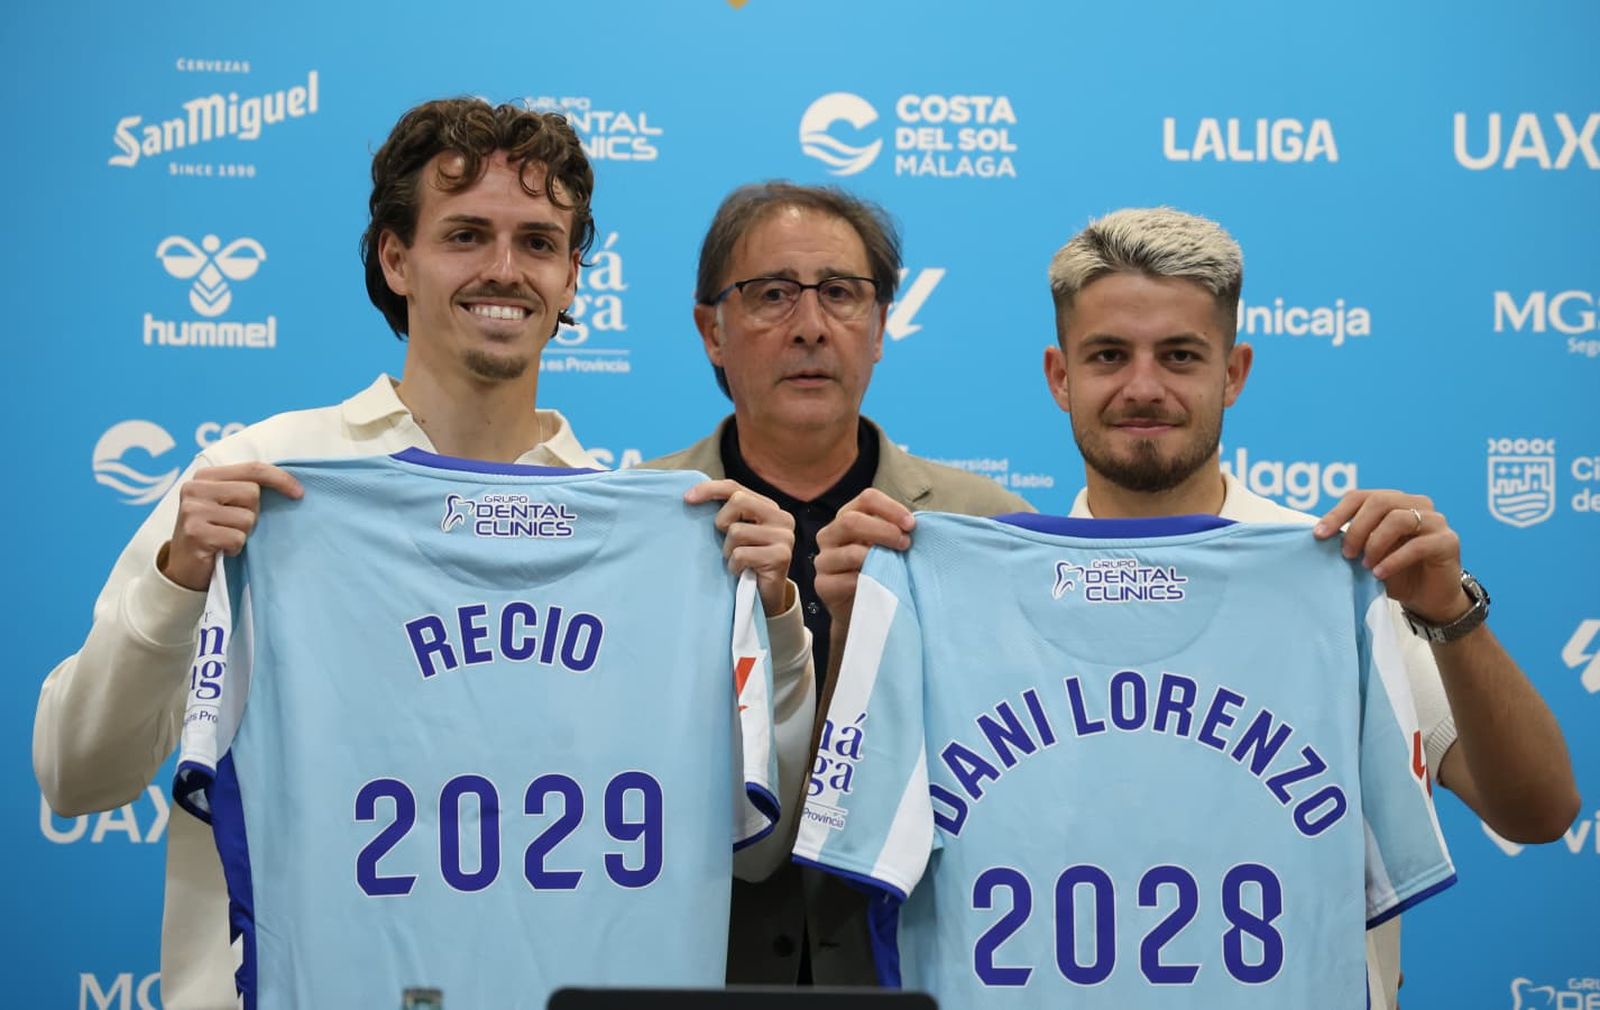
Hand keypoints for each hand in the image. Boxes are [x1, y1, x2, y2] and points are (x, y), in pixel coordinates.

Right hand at [159, 462, 304, 590]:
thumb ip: (246, 488)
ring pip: (247, 518)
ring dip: (244, 533)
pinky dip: (235, 548)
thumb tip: (292, 485)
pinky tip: (222, 549)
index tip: (299, 493)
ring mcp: (193, 511)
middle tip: (234, 526)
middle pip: (252, 493)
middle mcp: (195, 488)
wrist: (183, 567)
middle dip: (253, 513)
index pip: (252, 468)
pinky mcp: (195, 533)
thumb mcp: (226, 503)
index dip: (280, 479)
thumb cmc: (214, 532)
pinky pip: (237, 538)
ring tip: (225, 538)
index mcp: (205, 476)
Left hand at [684, 479, 795, 615]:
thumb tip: (692, 496)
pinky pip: (741, 554)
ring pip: (736, 531)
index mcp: (770, 507)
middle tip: (727, 542)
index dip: (710, 489)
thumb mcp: (736, 534)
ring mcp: (784, 537)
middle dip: (722, 522)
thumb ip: (728, 513)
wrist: (766, 598)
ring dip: (728, 551)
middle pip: (738, 501)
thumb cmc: (747, 563)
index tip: (687, 499)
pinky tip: (743, 572)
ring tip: (738, 561)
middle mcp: (782, 518)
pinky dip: (734, 566)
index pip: (736, 488)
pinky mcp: (780, 556)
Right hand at [814, 489, 914, 626]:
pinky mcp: (823, 585)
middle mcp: (829, 535)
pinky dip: (868, 581)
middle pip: (851, 521)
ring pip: (850, 553)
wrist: (863, 607)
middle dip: (884, 531)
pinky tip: (880, 585)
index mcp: (846, 517)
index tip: (911, 525)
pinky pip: (846, 580)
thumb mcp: (886, 546)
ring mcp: (823, 560)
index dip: (891, 508)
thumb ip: (895, 532)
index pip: (866, 499)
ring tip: (896, 567)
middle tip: (905, 544)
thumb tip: (915, 526)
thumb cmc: (878, 570)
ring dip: (878, 559)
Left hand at [1315, 489, 1467, 623]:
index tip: (1319, 534)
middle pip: (1379, 502)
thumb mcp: (1367, 554)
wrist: (1428, 598)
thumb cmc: (1395, 573)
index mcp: (1393, 501)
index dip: (1337, 513)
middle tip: (1347, 554)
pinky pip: (1418, 545)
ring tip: (1365, 565)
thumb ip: (1352, 540)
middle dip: (1357, 528)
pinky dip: (1394, 560)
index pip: (1360, 496)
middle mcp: (1416, 504)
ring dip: (1376, 543)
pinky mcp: (1448, 541)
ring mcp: (1435, 520)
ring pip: (1399, 519)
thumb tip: (1320, 535)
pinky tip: (1380, 573)